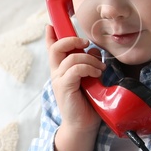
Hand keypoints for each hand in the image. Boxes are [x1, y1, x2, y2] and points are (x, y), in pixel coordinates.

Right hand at [46, 21, 105, 138]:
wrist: (83, 125)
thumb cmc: (88, 103)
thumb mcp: (91, 78)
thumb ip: (90, 63)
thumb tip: (94, 50)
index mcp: (61, 70)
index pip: (52, 49)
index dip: (51, 36)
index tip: (50, 25)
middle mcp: (57, 73)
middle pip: (56, 48)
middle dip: (71, 40)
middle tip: (86, 43)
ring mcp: (59, 80)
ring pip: (71, 58)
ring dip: (89, 59)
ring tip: (100, 68)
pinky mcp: (64, 87)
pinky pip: (75, 69)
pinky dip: (88, 67)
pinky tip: (96, 73)